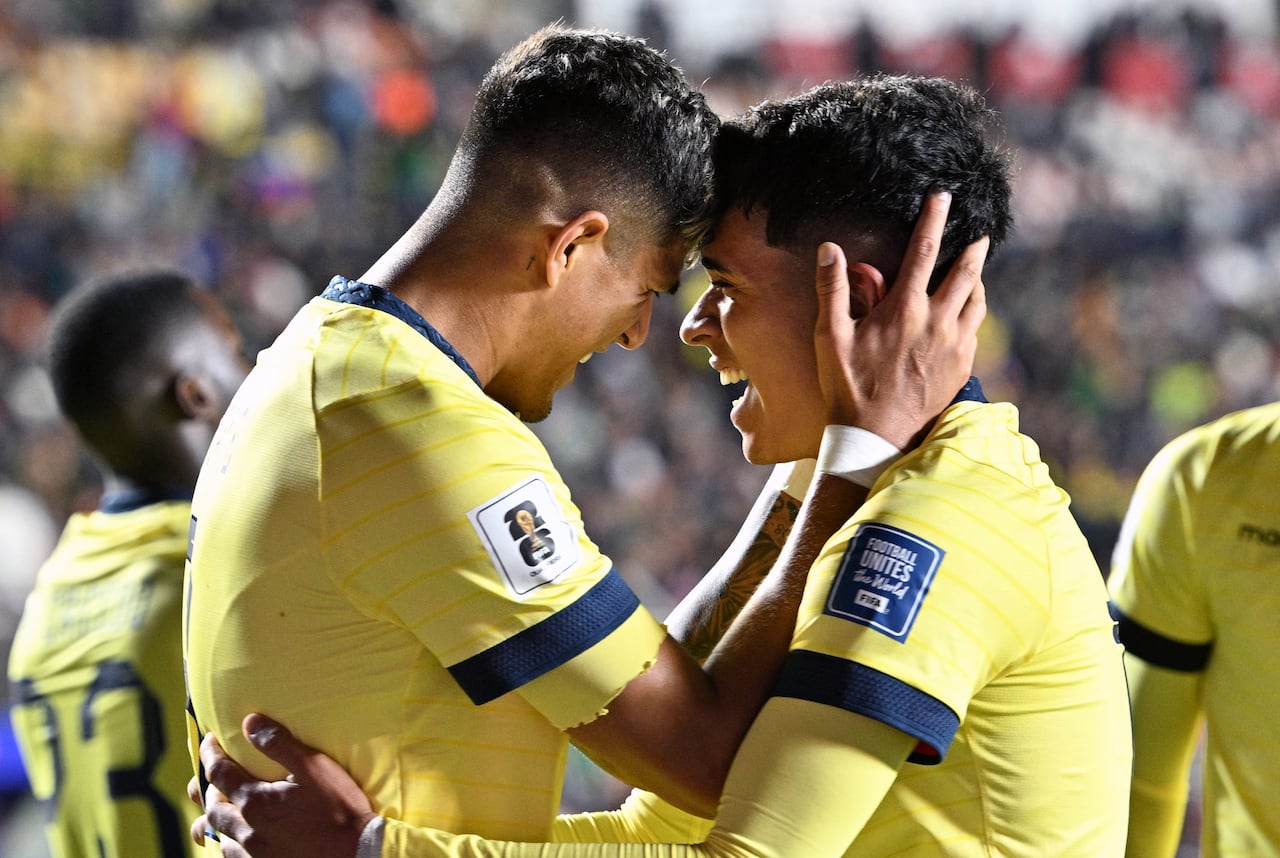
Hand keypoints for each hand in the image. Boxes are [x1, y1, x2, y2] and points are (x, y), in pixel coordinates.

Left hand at [195, 714, 376, 857]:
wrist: (357, 852)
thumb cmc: (338, 809)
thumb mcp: (314, 767)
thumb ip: (279, 744)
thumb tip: (249, 722)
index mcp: (256, 801)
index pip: (219, 774)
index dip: (210, 755)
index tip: (209, 742)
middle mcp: (248, 830)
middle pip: (213, 808)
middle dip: (207, 789)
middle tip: (209, 778)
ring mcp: (254, 854)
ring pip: (220, 836)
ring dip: (215, 821)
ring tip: (217, 811)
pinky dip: (229, 846)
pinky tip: (237, 842)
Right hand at [814, 191, 987, 448]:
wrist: (875, 437)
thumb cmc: (848, 386)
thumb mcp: (831, 337)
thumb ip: (832, 289)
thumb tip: (830, 249)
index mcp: (905, 310)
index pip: (924, 251)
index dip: (934, 219)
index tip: (943, 196)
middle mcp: (937, 323)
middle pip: (966, 272)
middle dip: (972, 247)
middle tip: (978, 232)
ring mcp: (955, 347)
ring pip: (977, 300)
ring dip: (977, 279)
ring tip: (974, 268)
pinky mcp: (962, 367)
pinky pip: (974, 329)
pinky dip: (972, 312)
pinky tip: (965, 311)